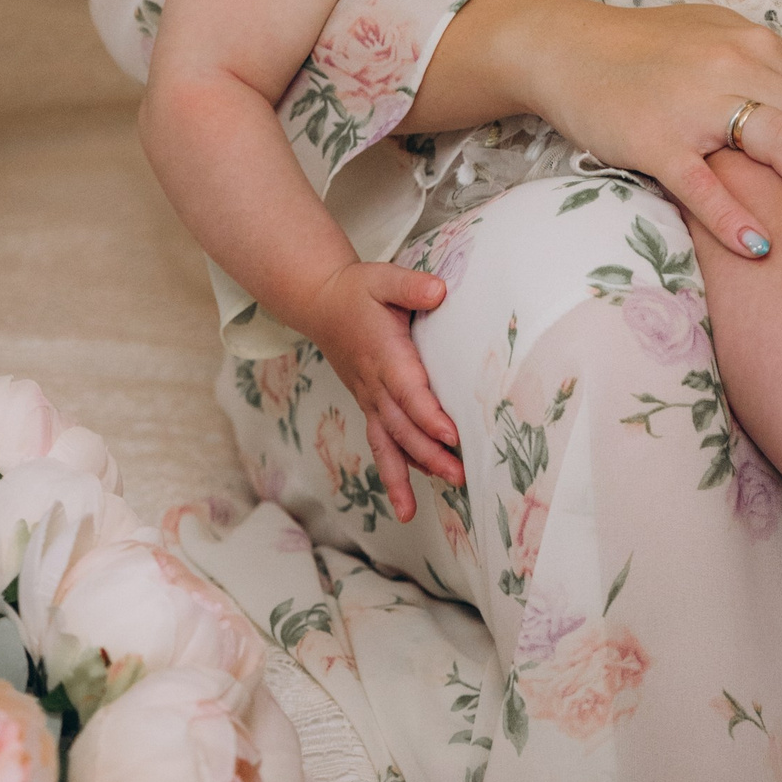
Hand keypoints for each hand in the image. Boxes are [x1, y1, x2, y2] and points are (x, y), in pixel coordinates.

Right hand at [301, 260, 461, 525]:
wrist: (322, 303)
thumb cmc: (359, 291)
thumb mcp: (383, 278)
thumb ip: (411, 285)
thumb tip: (439, 291)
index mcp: (384, 354)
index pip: (408, 390)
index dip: (428, 414)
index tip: (451, 434)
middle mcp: (374, 384)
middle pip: (401, 426)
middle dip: (429, 454)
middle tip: (459, 475)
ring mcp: (369, 398)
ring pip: (388, 443)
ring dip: (409, 472)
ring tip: (426, 503)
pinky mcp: (369, 405)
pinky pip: (380, 443)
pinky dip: (393, 473)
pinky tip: (405, 503)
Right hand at [424, 0, 781, 262]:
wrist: (567, 46)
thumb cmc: (649, 50)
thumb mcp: (725, 42)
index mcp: (759, 48)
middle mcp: (736, 68)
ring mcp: (694, 102)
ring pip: (775, 143)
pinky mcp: (653, 137)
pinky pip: (700, 179)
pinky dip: (733, 212)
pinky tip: (763, 244)